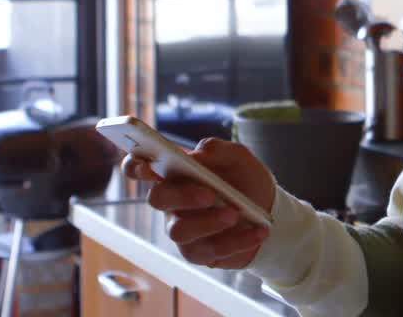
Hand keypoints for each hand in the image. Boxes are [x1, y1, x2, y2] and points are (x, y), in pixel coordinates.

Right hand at [121, 138, 274, 269]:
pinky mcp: (198, 252)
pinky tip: (258, 232)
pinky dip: (236, 241)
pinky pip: (208, 251)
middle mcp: (171, 202)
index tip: (147, 165)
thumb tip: (197, 155)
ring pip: (179, 231)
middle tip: (210, 194)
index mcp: (174, 174)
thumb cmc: (245, 179)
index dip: (135, 166)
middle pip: (157, 199)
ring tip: (235, 215)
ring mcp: (182, 228)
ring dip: (209, 222)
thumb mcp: (238, 157)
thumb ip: (217, 149)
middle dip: (182, 196)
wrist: (268, 210)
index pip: (139, 168)